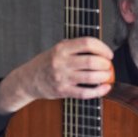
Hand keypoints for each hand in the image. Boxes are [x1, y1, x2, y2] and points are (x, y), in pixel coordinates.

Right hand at [0, 37, 114, 113]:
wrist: (28, 80)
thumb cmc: (47, 63)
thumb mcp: (58, 49)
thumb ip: (76, 47)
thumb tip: (101, 49)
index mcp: (62, 48)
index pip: (87, 43)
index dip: (102, 48)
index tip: (109, 54)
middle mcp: (61, 62)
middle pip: (91, 61)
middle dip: (105, 64)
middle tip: (109, 66)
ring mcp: (62, 78)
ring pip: (90, 77)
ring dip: (104, 77)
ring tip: (107, 75)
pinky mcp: (62, 91)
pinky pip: (84, 93)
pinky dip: (98, 91)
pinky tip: (105, 88)